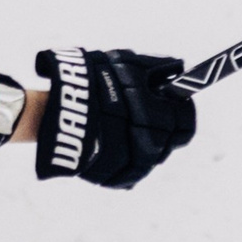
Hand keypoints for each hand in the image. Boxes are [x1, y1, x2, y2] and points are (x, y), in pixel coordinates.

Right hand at [33, 47, 197, 188]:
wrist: (54, 109)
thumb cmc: (93, 83)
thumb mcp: (127, 64)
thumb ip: (158, 67)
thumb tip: (179, 66)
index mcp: (160, 119)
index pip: (186, 122)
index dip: (181, 110)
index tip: (171, 103)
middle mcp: (151, 145)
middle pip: (169, 142)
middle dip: (161, 127)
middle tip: (144, 113)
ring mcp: (134, 165)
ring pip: (150, 159)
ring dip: (143, 143)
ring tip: (124, 128)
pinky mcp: (114, 177)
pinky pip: (129, 173)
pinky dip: (125, 162)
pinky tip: (114, 146)